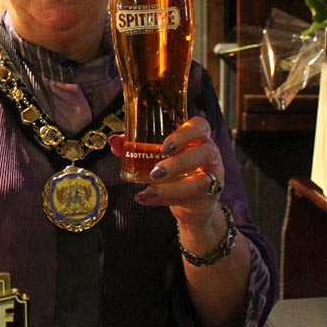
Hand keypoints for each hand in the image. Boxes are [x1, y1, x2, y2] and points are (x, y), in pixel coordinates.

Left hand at [110, 116, 224, 227]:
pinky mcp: (208, 197)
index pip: (201, 126)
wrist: (190, 200)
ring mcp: (212, 177)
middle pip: (205, 151)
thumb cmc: (173, 170)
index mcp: (197, 138)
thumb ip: (135, 147)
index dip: (185, 133)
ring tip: (149, 189)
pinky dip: (166, 198)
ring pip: (201, 181)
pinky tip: (147, 198)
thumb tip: (114, 140)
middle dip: (179, 161)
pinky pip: (190, 198)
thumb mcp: (156, 156)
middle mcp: (209, 154)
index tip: (165, 146)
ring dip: (173, 187)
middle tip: (156, 170)